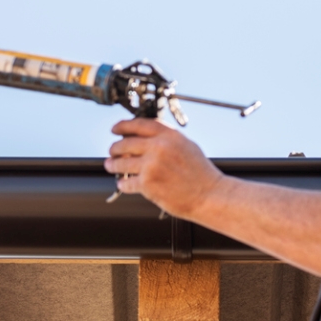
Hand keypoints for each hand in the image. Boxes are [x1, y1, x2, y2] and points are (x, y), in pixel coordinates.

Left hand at [103, 118, 225, 218]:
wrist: (209, 195)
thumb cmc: (201, 173)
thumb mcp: (186, 146)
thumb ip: (166, 139)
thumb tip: (144, 137)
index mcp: (169, 135)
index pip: (138, 124)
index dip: (123, 125)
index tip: (115, 129)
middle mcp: (159, 147)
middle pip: (125, 143)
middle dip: (115, 148)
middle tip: (112, 151)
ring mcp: (151, 166)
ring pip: (121, 162)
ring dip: (113, 164)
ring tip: (111, 165)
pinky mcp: (147, 184)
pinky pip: (126, 182)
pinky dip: (123, 183)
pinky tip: (123, 183)